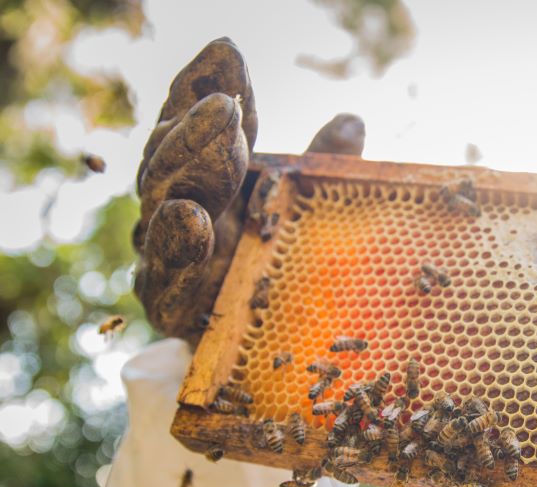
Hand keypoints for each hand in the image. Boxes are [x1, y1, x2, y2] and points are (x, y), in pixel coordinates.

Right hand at [133, 38, 365, 344]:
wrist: (279, 362)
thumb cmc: (294, 273)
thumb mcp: (313, 213)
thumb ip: (321, 170)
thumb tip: (352, 121)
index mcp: (208, 180)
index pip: (195, 123)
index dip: (205, 85)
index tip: (228, 52)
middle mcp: (178, 211)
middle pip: (172, 160)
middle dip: (199, 129)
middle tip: (228, 105)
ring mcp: (169, 258)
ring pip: (163, 209)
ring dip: (188, 171)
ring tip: (214, 143)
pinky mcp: (173, 308)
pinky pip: (168, 277)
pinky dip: (179, 249)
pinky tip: (191, 220)